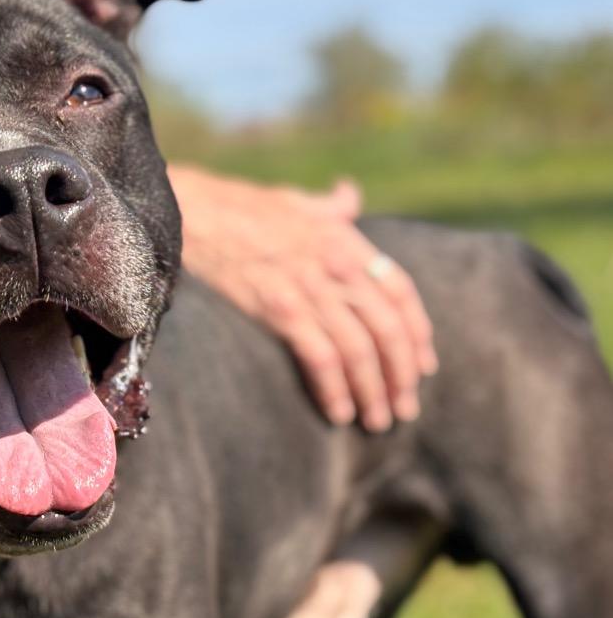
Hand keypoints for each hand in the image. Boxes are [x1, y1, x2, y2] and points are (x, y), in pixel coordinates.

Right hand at [169, 166, 436, 431]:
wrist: (192, 211)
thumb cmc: (238, 207)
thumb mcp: (294, 200)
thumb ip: (330, 207)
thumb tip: (350, 196)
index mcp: (345, 240)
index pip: (400, 291)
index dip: (418, 332)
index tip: (424, 366)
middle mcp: (336, 265)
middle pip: (387, 328)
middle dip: (401, 375)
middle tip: (405, 409)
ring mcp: (309, 288)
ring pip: (359, 350)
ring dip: (373, 392)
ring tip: (378, 421)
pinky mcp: (279, 309)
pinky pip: (320, 358)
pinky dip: (335, 390)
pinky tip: (339, 413)